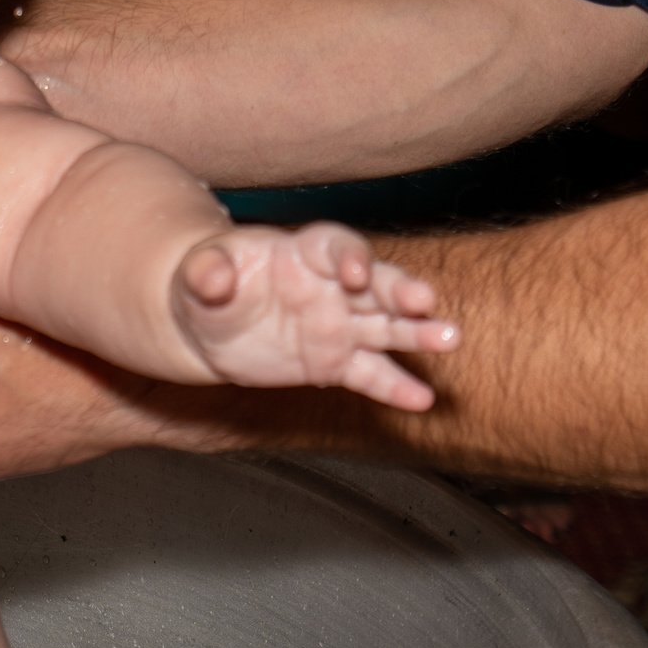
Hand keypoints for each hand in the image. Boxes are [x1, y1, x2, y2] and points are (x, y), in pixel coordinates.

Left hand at [175, 221, 457, 409]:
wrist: (205, 325)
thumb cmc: (205, 285)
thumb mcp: (198, 274)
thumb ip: (208, 272)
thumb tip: (212, 277)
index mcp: (302, 252)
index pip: (335, 247)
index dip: (348, 256)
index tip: (355, 274)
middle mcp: (332, 286)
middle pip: (376, 283)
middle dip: (400, 290)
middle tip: (426, 301)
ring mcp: (339, 325)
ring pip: (386, 327)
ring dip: (418, 332)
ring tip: (449, 340)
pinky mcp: (335, 362)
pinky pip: (369, 374)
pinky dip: (394, 387)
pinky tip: (421, 401)